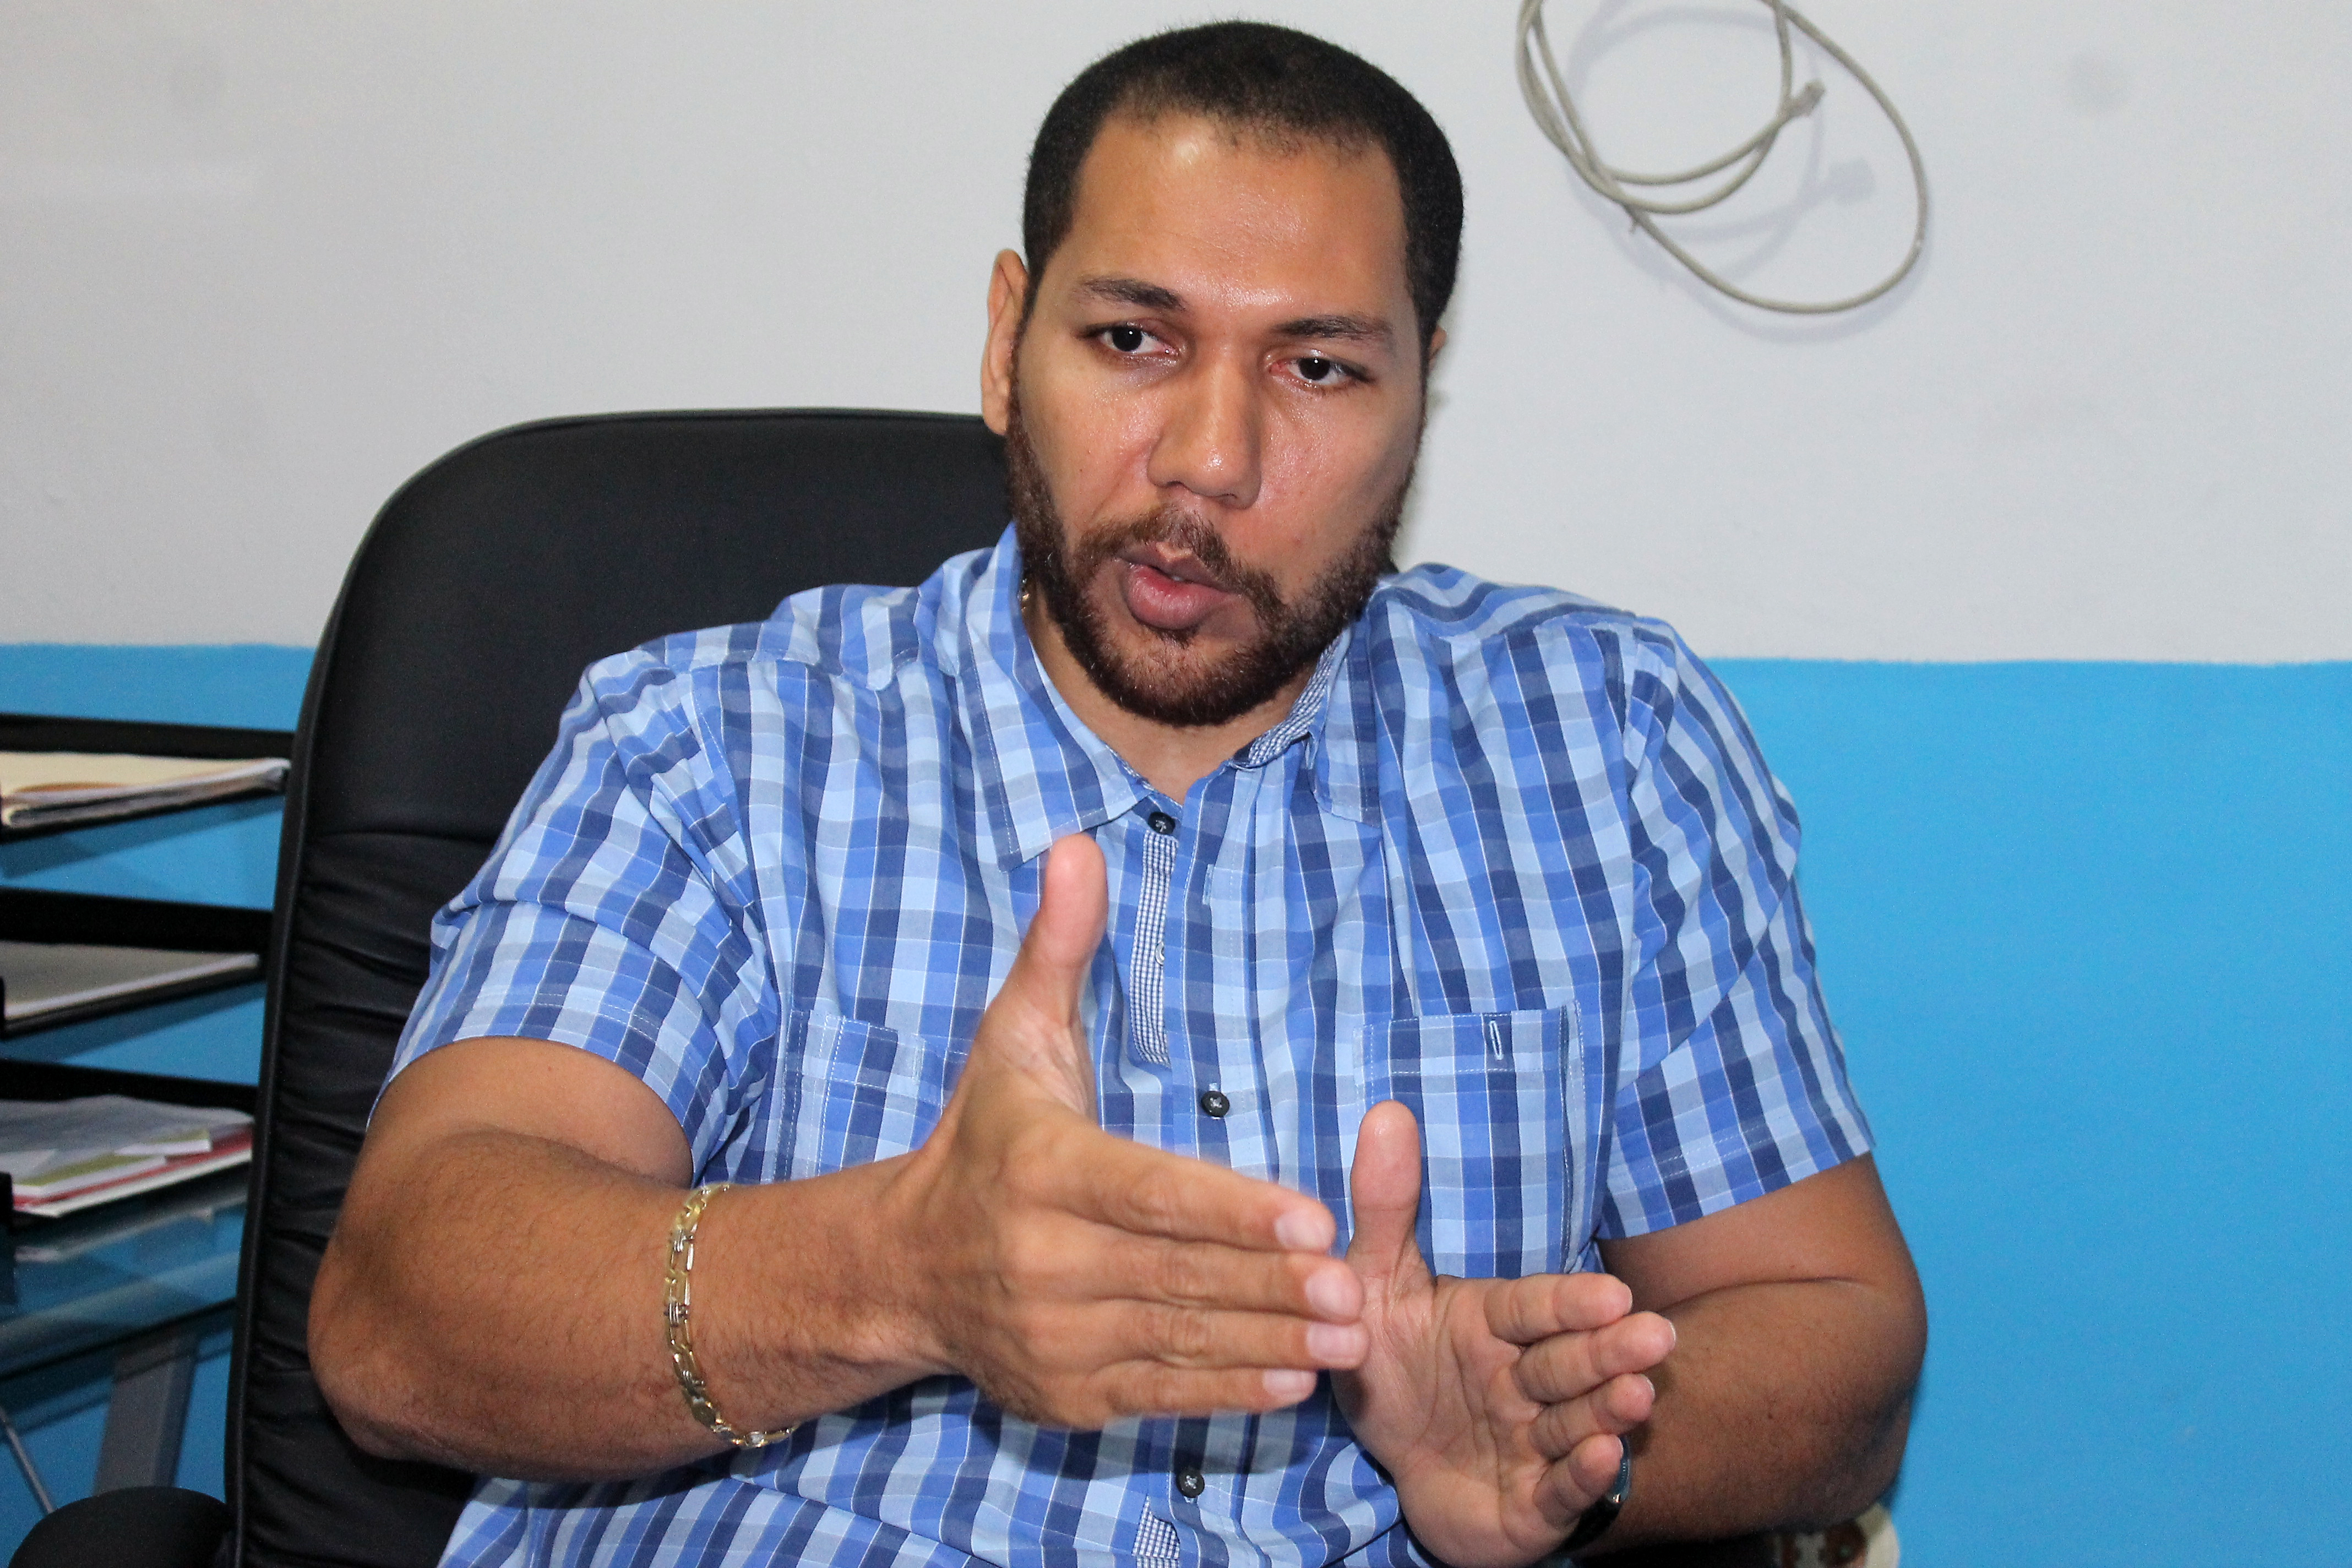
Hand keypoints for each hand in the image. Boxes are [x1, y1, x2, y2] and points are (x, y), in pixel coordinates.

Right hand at [894, 834, 1368, 1427]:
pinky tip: (1293, 1383)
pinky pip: (1157, 1393)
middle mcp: (1040, 1260)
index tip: (1313, 1219)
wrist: (903, 1267)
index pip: (1149, 1193)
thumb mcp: (1014, 1036)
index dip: (1232, 1211)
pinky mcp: (1064, 1393)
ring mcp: (1051, 1336)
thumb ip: (1058, 947)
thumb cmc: (983, 1139)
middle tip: (1357, 1289)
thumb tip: (1079, 845)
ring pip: (1176, 1340)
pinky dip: (1225, 1393)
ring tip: (1350, 1337)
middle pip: (1175, 1274)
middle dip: (1272, 1285)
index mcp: (1040, 1170)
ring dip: (1269, 1343)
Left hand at [1334, 1103, 1675, 1567]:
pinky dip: (1582, 1475)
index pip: (1533, 1309)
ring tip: (1637, 1394)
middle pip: (1565, 1362)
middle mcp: (1522, 1380)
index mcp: (1492, 1325)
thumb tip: (1386, 1109)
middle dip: (1607, 1350)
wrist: (1399, 1471)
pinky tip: (1606, 1457)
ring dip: (1606, 1408)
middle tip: (1652, 1336)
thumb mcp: (1376, 1288)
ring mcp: (1532, 1443)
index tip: (1611, 1293)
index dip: (1568, 1304)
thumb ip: (1385, 1208)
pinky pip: (1557, 1488)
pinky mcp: (1531, 1504)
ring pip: (1573, 1421)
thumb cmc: (1397, 1371)